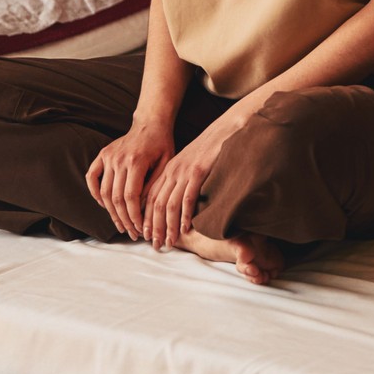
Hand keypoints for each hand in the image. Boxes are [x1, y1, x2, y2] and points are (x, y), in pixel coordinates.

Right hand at [86, 120, 174, 240]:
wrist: (151, 123)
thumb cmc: (163, 144)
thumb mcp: (167, 163)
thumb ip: (155, 184)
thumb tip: (146, 210)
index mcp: (136, 161)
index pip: (131, 196)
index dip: (134, 215)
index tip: (139, 229)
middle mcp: (119, 159)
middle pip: (116, 197)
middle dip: (124, 219)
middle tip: (131, 233)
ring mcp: (108, 156)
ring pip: (104, 191)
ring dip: (111, 212)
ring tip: (121, 225)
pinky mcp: (102, 155)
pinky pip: (92, 177)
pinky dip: (95, 193)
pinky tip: (104, 206)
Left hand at [143, 112, 241, 250]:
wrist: (227, 129)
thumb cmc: (212, 148)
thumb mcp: (190, 163)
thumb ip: (181, 179)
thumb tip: (175, 203)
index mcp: (168, 169)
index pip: (150, 198)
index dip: (146, 219)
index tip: (146, 235)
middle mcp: (172, 171)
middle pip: (156, 205)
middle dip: (154, 227)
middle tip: (155, 244)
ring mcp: (185, 171)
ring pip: (170, 204)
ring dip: (168, 226)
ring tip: (169, 241)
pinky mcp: (198, 171)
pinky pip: (188, 197)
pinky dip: (185, 215)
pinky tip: (185, 228)